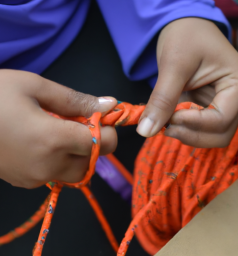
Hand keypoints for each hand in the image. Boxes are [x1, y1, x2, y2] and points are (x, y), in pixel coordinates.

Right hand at [0, 70, 116, 187]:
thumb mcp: (34, 86)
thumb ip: (76, 99)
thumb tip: (109, 104)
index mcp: (52, 139)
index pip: (103, 143)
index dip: (109, 129)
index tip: (101, 115)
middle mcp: (47, 165)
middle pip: (93, 160)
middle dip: (96, 141)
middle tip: (80, 120)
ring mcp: (35, 178)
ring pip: (77, 171)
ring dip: (80, 153)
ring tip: (62, 130)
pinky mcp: (25, 182)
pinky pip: (57, 174)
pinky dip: (62, 159)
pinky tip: (46, 142)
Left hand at [137, 18, 237, 147]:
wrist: (184, 29)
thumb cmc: (185, 37)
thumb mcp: (174, 64)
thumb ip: (162, 99)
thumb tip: (146, 131)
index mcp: (237, 83)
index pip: (222, 118)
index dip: (194, 124)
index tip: (169, 118)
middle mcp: (234, 98)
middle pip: (220, 134)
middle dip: (190, 135)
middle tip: (165, 126)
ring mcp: (221, 104)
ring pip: (211, 136)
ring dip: (187, 135)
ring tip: (165, 123)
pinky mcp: (207, 107)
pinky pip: (200, 129)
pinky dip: (183, 129)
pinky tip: (168, 120)